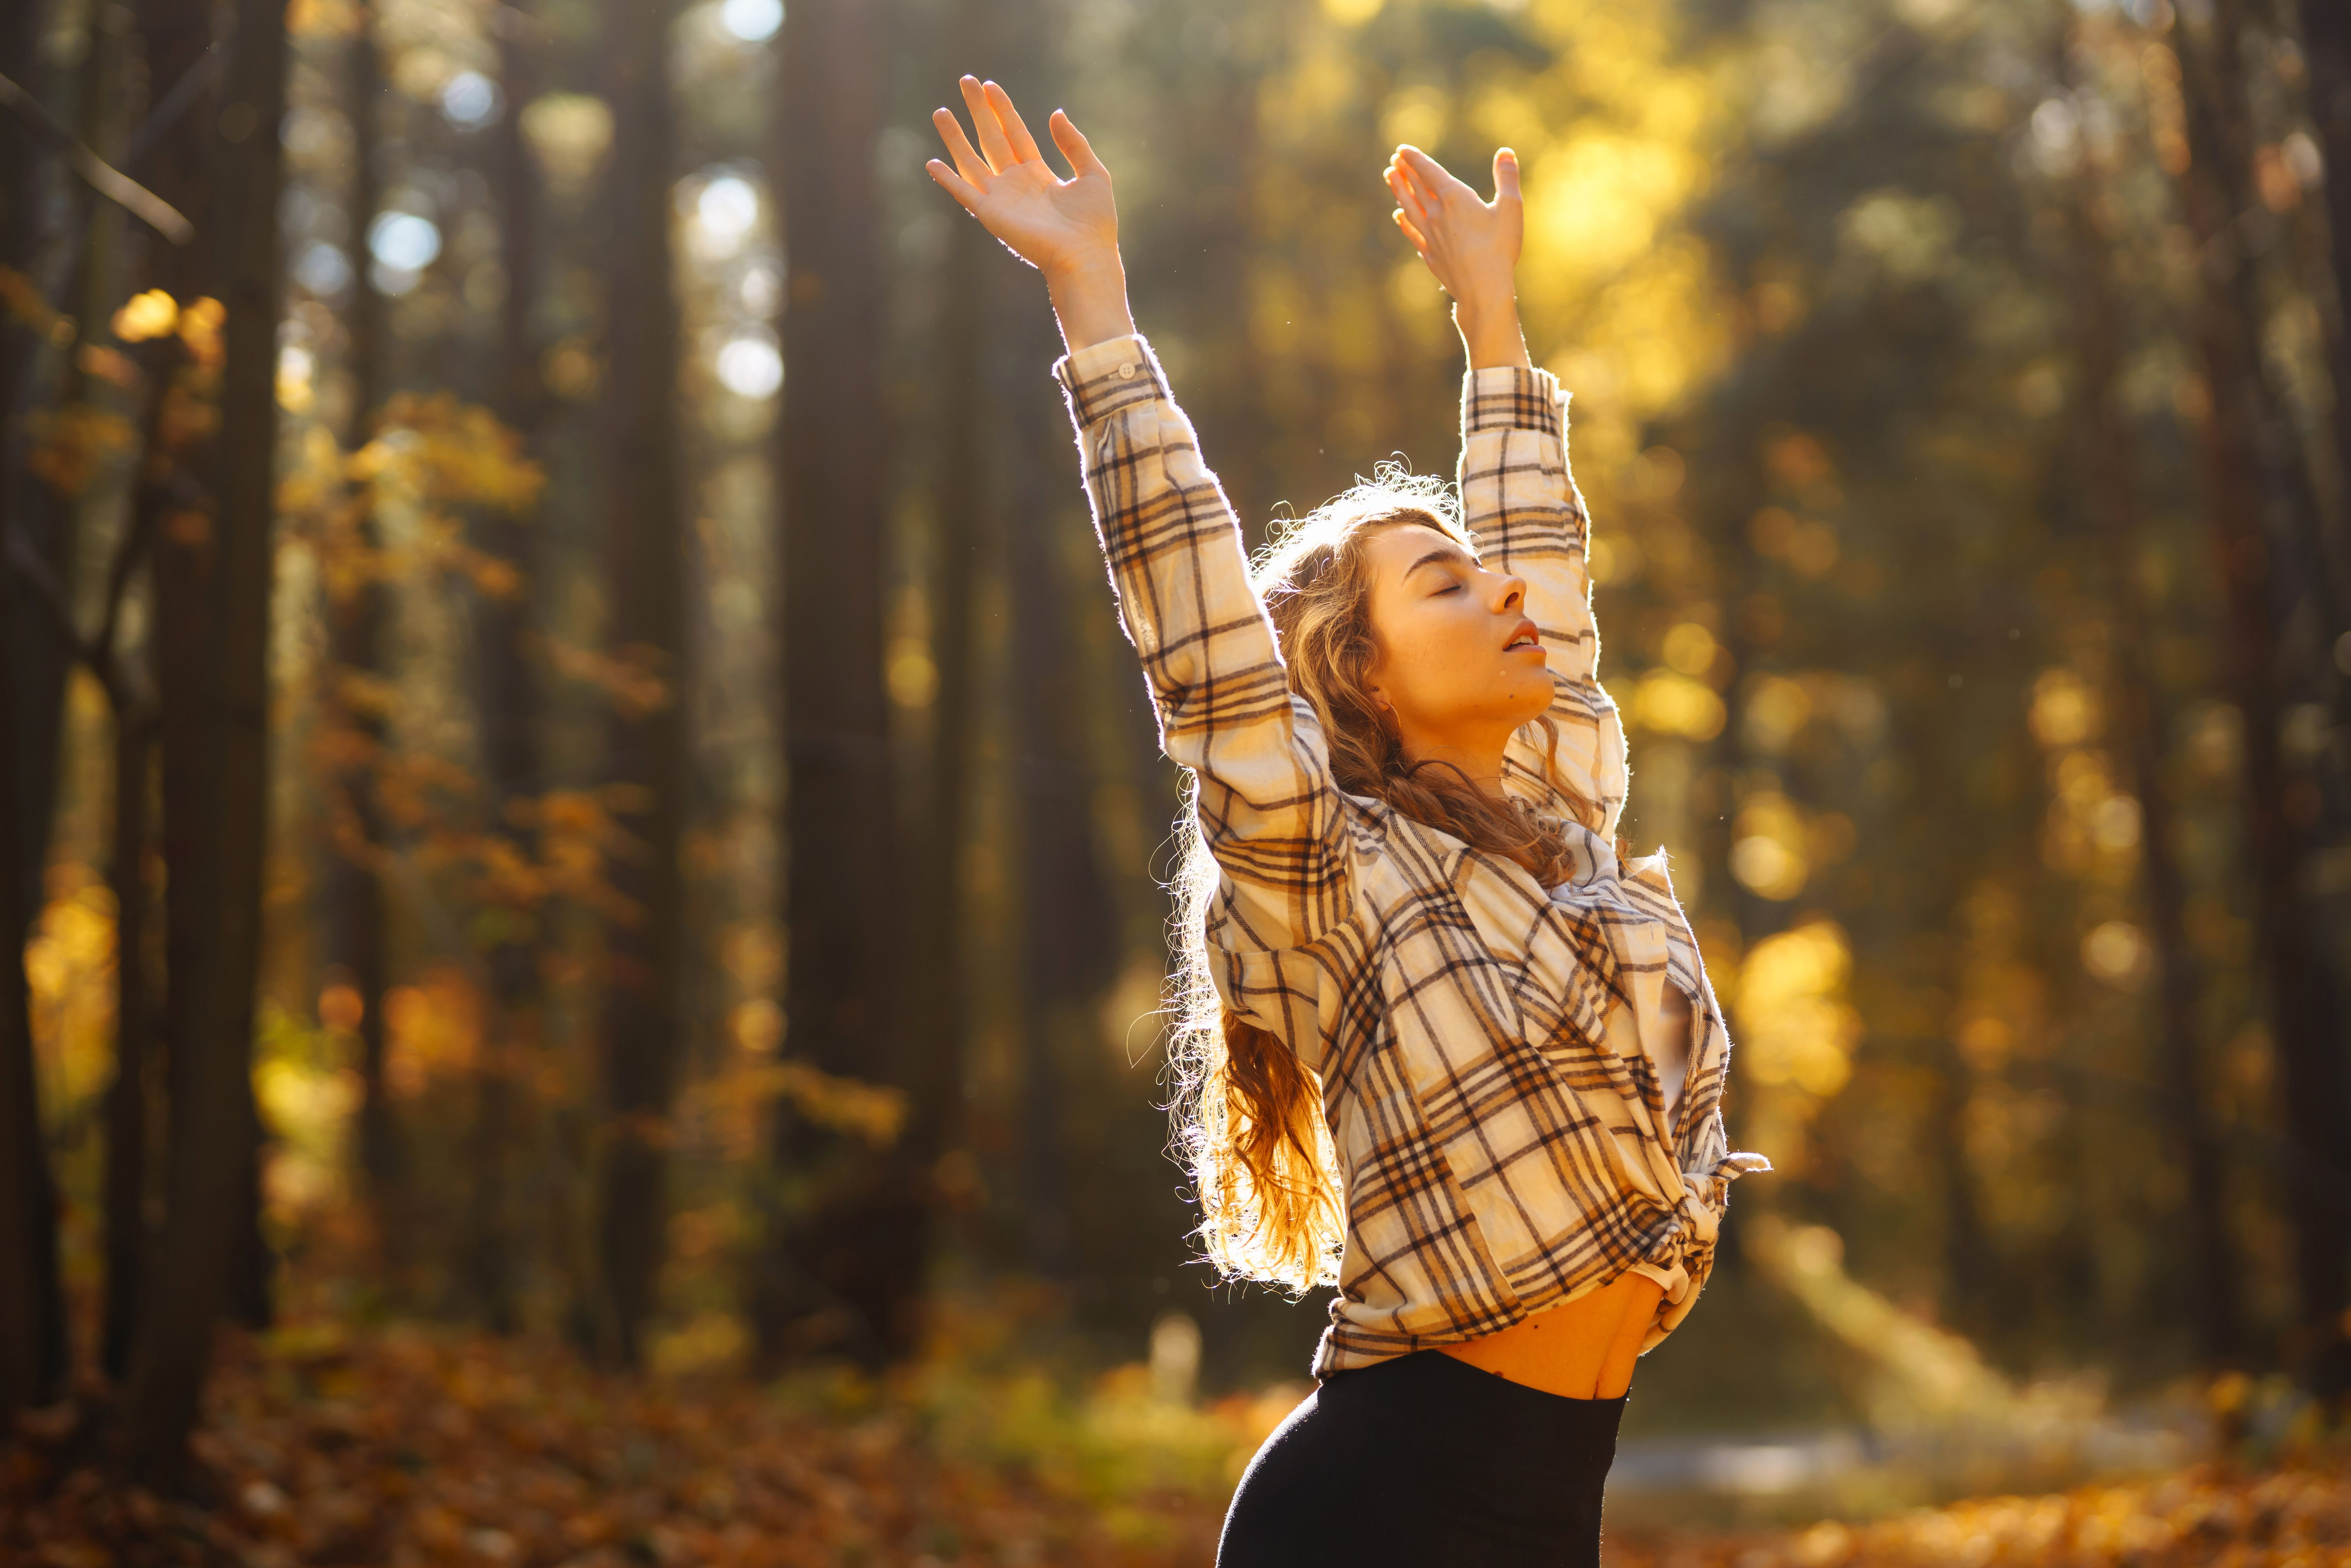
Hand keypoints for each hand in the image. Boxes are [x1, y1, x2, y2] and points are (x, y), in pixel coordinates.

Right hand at [928, 78, 1132, 350]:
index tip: (990, 85)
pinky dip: (947, 179)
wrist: (1085, 256)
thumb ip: (1074, 143)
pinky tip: (931, 163)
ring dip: (955, 137)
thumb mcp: (1093, 173)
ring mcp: (1001, 199)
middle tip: (966, 80)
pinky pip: (963, 193)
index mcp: (1038, 174)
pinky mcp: (991, 215)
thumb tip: (1055, 113)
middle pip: (991, 139)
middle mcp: (1015, 184)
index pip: (1015, 133)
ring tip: (941, 111)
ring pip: (972, 160)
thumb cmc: (1094, 223)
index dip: (1003, 109)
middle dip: (978, 110)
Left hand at [1385, 146, 1527, 369]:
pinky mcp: (1430, 254)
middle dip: (1404, 172)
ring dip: (1399, 191)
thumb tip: (1505, 152)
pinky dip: (1404, 222)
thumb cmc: (1499, 247)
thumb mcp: (1511, 207)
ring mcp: (1430, 235)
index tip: (1402, 150)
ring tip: (1390, 179)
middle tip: (1393, 161)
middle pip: (1415, 188)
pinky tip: (1398, 216)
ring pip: (1409, 207)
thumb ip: (1507, 178)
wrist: (1483, 289)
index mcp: (1454, 198)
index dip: (1415, 159)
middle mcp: (1437, 214)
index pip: (1429, 172)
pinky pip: (1412, 233)